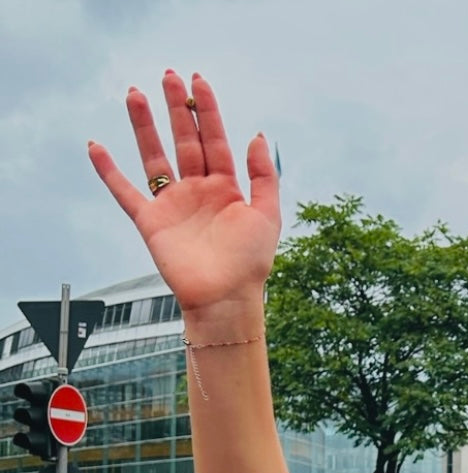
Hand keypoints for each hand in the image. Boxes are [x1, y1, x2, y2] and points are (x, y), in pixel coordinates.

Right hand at [87, 72, 280, 318]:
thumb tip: (256, 135)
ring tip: (134, 93)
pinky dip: (108, 171)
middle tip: (167, 75)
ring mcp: (173, 205)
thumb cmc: (250, 262)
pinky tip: (95, 146)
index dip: (207, 111)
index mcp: (226, 189)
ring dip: (144, 126)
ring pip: (154, 157)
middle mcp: (198, 192)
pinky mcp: (151, 222)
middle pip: (184, 141)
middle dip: (176, 109)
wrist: (225, 297)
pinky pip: (124, 192)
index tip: (197, 81)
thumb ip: (263, 176)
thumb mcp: (266, 215)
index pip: (214, 140)